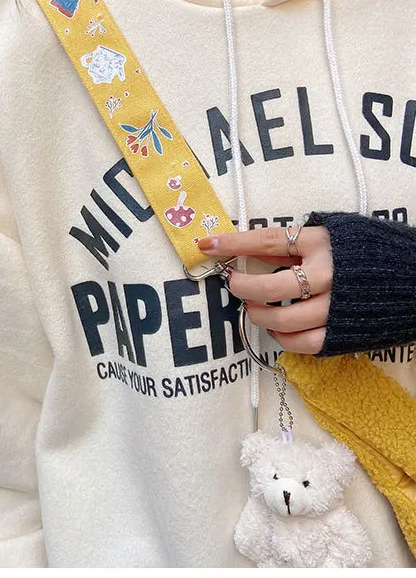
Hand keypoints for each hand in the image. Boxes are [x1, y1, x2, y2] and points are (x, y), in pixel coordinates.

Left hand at [197, 226, 332, 354]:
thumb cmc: (370, 252)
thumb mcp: (334, 234)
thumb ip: (297, 241)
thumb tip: (254, 247)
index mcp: (322, 243)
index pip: (268, 241)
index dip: (234, 244)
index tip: (207, 244)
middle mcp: (328, 274)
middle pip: (268, 286)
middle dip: (242, 286)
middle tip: (234, 284)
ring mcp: (334, 307)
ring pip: (281, 319)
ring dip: (258, 314)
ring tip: (254, 307)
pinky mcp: (342, 334)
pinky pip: (301, 343)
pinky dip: (282, 338)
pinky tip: (278, 328)